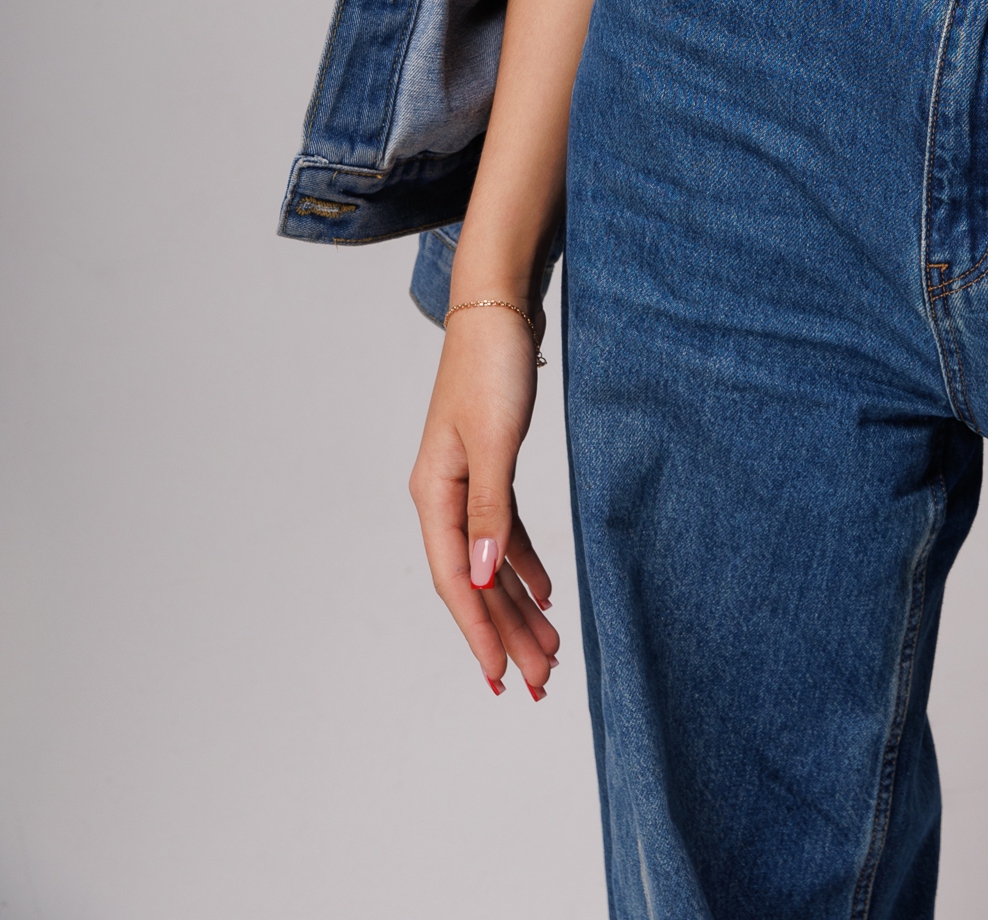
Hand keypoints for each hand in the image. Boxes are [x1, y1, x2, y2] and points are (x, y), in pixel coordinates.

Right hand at [409, 307, 562, 699]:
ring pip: (491, 562)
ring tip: (549, 651)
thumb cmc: (492, 367)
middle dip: (507, 633)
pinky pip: (504, 533)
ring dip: (518, 605)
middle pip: (475, 581)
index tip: (502, 677)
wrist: (498, 309)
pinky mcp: (491, 468)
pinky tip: (543, 592)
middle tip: (541, 681)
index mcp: (435, 495)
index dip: (478, 632)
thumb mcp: (495, 440)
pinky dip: (523, 564)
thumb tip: (480, 577)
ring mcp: (467, 484)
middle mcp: (445, 497)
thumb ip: (490, 510)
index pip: (455, 581)